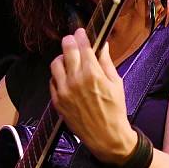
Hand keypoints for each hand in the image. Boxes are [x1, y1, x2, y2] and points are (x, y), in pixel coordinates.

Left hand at [49, 28, 136, 162]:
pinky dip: (58, 75)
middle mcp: (75, 80)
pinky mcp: (57, 101)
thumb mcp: (116, 83)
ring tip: (68, 59)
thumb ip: (106, 62)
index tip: (81, 31)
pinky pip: (52, 81)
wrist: (106, 136)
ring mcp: (64, 91)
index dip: (81, 35)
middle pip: (66, 50)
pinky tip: (66, 76)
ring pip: (55, 64)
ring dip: (62, 58)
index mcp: (92, 73)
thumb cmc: (115, 109)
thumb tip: (102, 45)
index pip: (82, 46)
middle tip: (72, 39)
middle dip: (69, 41)